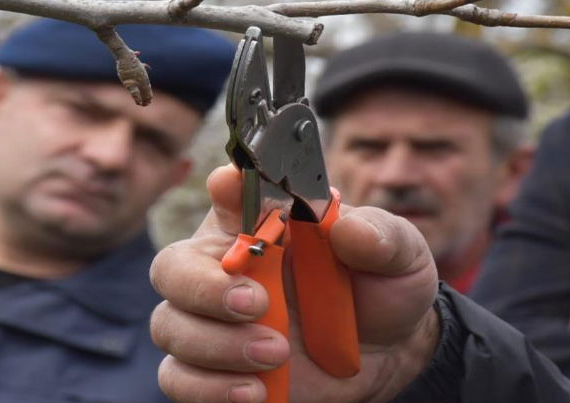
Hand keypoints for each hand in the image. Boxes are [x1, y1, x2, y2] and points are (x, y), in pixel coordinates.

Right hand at [149, 164, 439, 402]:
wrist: (390, 355)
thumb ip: (380, 237)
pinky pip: (179, 378)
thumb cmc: (382, 288)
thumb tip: (347, 229)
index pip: (225, 193)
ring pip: (170, 326)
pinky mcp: (215, 371)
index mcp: (260, 224)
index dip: (223, 189)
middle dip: (203, 287)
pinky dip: (209, 389)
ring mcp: (214, 321)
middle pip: (172, 267)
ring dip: (215, 344)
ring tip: (276, 355)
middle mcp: (225, 267)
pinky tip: (254, 392)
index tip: (232, 188)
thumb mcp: (399, 255)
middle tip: (256, 304)